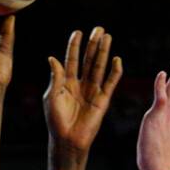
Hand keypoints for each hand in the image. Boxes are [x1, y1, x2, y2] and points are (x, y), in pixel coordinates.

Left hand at [45, 26, 122, 153]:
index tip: (78, 32)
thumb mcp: (52, 96)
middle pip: (89, 60)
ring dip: (104, 53)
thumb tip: (53, 58)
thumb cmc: (56, 121)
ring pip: (99, 68)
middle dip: (93, 44)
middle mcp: (81, 84)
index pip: (72, 59)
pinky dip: (114, 72)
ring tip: (107, 37)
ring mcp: (93, 91)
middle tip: (99, 29)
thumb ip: (56, 77)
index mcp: (66, 82)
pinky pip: (110, 84)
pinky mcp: (103, 101)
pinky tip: (117, 60)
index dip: (75, 46)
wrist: (67, 140)